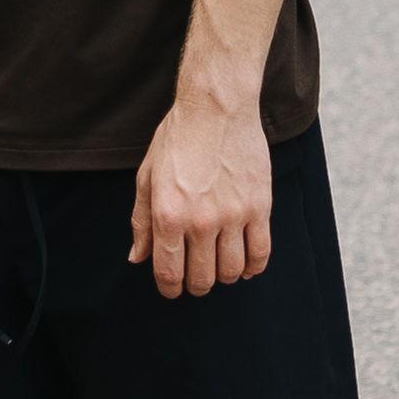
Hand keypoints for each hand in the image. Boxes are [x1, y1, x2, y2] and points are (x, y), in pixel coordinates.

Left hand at [129, 91, 273, 296]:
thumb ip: (141, 222)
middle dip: (196, 285)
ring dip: (223, 276)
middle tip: (195, 278)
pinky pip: (261, 253)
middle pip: (202, 278)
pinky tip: (244, 264)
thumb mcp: (147, 178)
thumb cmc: (177, 139)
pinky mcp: (260, 207)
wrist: (216, 108)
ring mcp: (233, 215)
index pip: (169, 273)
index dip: (169, 289)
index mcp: (168, 215)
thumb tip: (137, 258)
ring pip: (231, 271)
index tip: (172, 290)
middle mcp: (200, 221)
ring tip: (218, 265)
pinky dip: (252, 267)